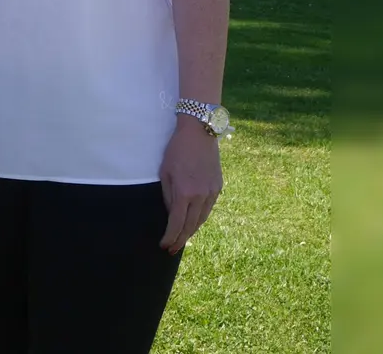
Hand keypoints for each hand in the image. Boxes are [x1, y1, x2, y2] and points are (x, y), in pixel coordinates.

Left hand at [158, 117, 222, 253]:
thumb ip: (167, 196)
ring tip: (182, 240)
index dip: (170, 237)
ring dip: (191, 231)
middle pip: (190, 225)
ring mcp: (212, 192)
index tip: (164, 245)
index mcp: (184, 192)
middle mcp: (201, 196)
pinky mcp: (218, 187)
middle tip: (172, 249)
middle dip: (180, 239)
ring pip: (202, 219)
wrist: (199, 132)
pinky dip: (200, 219)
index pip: (176, 223)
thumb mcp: (164, 172)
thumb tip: (169, 213)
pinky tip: (193, 223)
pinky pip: (208, 209)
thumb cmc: (176, 150)